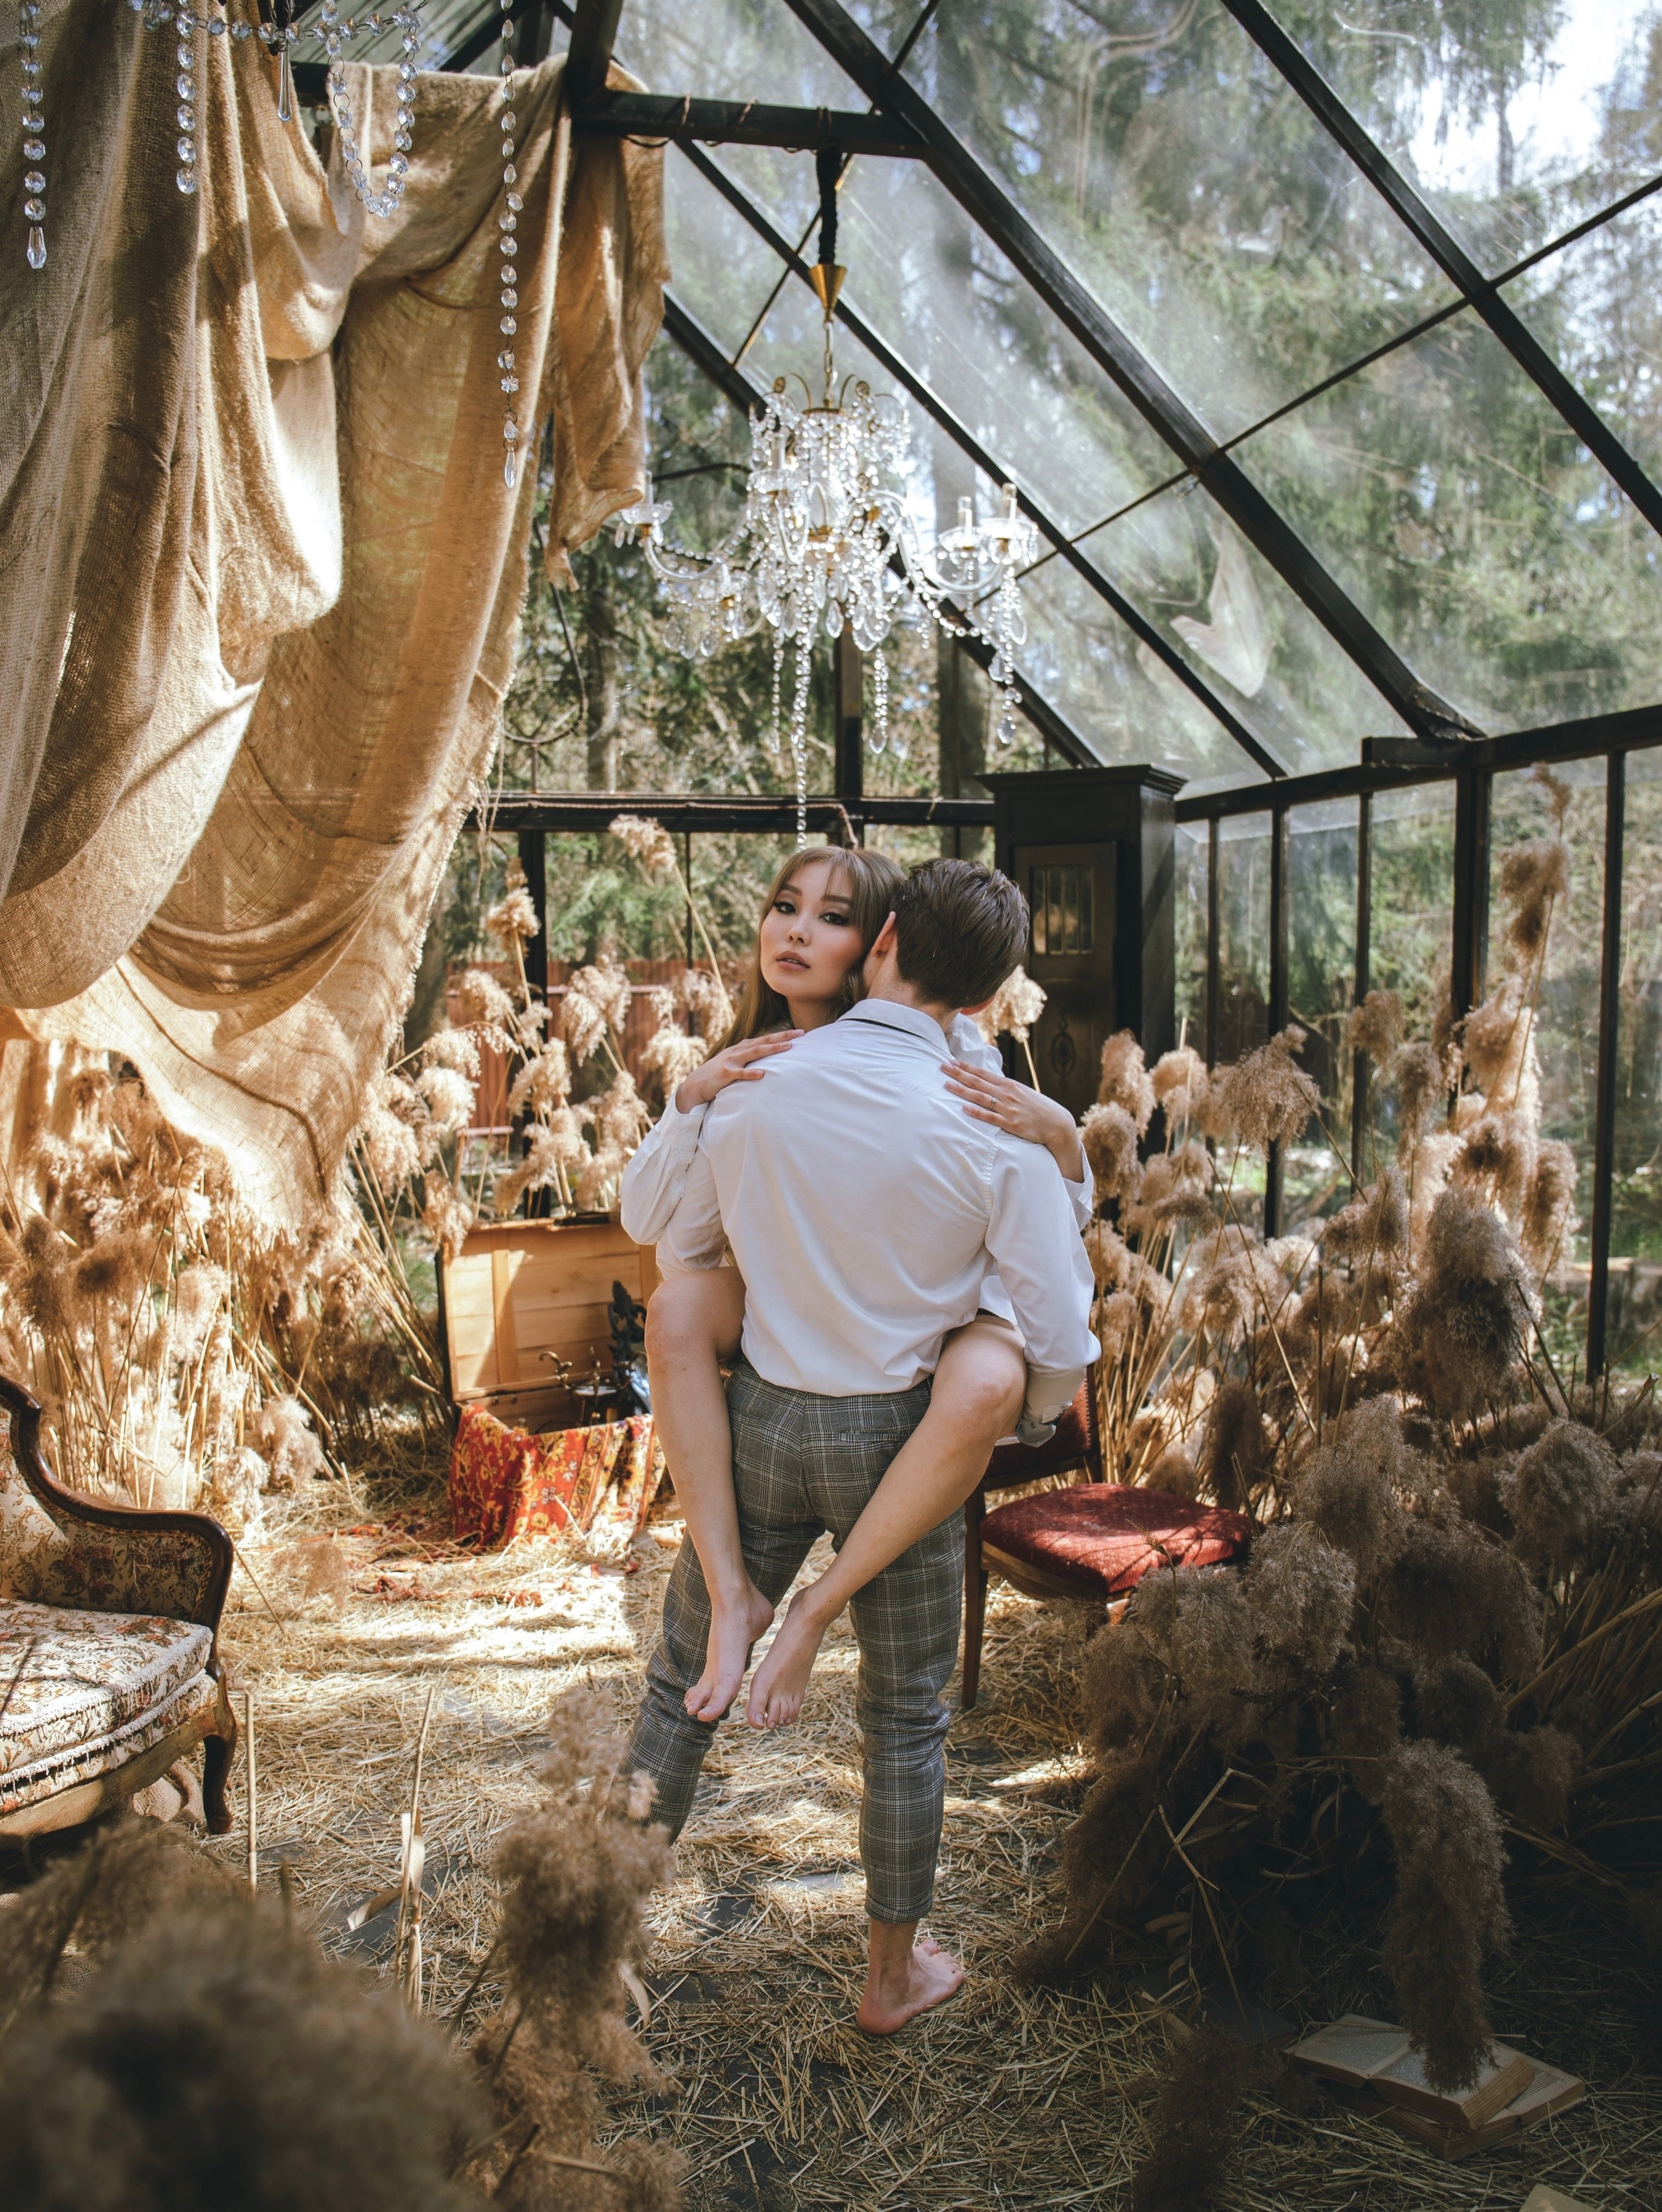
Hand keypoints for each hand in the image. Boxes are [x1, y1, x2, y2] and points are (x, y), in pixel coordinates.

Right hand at [675, 1032, 800, 1113]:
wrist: (695, 1083)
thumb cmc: (718, 1074)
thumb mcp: (735, 1062)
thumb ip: (749, 1058)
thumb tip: (767, 1056)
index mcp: (742, 1048)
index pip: (765, 1038)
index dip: (782, 1034)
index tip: (799, 1032)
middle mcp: (738, 1050)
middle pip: (763, 1041)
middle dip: (782, 1036)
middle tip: (800, 1033)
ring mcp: (731, 1061)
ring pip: (754, 1052)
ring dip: (771, 1049)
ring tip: (788, 1047)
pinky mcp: (725, 1073)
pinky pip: (740, 1073)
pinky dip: (751, 1073)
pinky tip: (762, 1074)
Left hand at [942, 1061, 1084, 1179]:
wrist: (1057, 1124)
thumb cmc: (1038, 1108)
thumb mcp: (1023, 1093)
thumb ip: (1006, 1089)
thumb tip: (989, 1084)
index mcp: (1010, 1085)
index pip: (983, 1073)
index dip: (966, 1067)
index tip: (952, 1062)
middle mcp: (1007, 1094)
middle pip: (978, 1082)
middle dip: (959, 1074)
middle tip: (942, 1067)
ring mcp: (1008, 1109)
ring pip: (981, 1097)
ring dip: (963, 1090)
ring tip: (947, 1085)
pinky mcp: (1011, 1124)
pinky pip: (990, 1117)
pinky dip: (976, 1112)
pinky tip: (964, 1108)